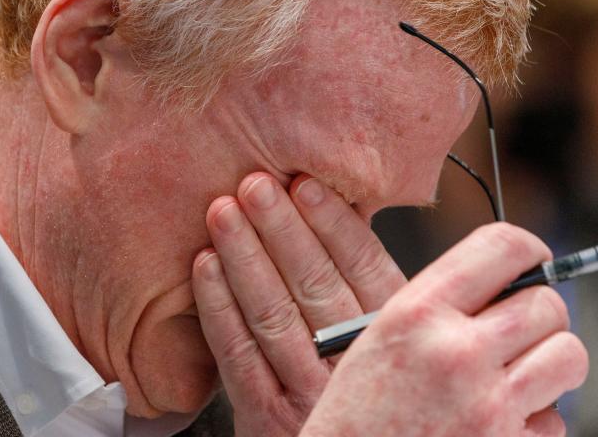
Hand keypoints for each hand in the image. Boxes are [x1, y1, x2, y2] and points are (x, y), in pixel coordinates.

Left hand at [192, 172, 406, 436]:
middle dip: (281, 228)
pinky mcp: (264, 418)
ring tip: (224, 210)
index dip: (334, 224)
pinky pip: (236, 353)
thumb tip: (343, 209)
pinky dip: (217, 305)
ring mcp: (309, 395)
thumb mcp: (385, 339)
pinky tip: (204, 265)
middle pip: (316, 285)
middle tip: (254, 183)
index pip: (368, 270)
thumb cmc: (358, 390)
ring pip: (273, 314)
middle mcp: (354, 369)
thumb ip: (369, 291)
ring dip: (244, 255)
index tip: (306, 184)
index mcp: (392, 339)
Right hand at [301, 222, 588, 436]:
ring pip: (568, 355)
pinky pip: (556, 419)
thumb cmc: (356, 415)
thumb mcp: (379, 338)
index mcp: (416, 313)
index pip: (503, 247)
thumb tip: (505, 286)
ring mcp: (489, 406)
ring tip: (514, 373)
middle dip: (539, 315)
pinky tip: (497, 422)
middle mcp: (456, 353)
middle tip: (516, 330)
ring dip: (549, 363)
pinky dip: (535, 420)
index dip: (529, 250)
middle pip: (547, 303)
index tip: (532, 262)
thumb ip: (439, 307)